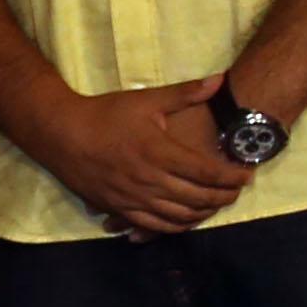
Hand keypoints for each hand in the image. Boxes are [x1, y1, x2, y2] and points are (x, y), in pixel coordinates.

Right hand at [21, 77, 251, 237]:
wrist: (59, 133)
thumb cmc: (104, 114)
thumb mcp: (145, 100)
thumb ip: (185, 93)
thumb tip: (219, 80)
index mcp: (159, 152)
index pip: (207, 171)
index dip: (232, 176)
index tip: (247, 175)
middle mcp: (149, 180)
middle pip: (198, 197)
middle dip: (224, 196)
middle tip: (237, 191)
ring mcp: (132, 198)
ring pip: (178, 216)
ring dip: (203, 213)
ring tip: (215, 204)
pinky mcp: (118, 208)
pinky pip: (153, 225)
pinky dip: (175, 226)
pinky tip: (185, 220)